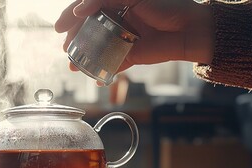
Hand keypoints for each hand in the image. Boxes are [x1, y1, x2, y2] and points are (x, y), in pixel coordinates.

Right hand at [55, 0, 214, 71]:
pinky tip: (93, 76)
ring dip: (84, 57)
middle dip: (75, 40)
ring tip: (74, 66)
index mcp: (117, 2)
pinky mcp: (132, 55)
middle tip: (66, 49)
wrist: (193, 30)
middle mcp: (118, 18)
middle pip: (89, 29)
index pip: (87, 7)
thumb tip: (79, 11)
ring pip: (98, 47)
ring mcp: (124, 37)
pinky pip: (113, 63)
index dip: (70, 16)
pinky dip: (103, 70)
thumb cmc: (167, 6)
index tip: (58, 27)